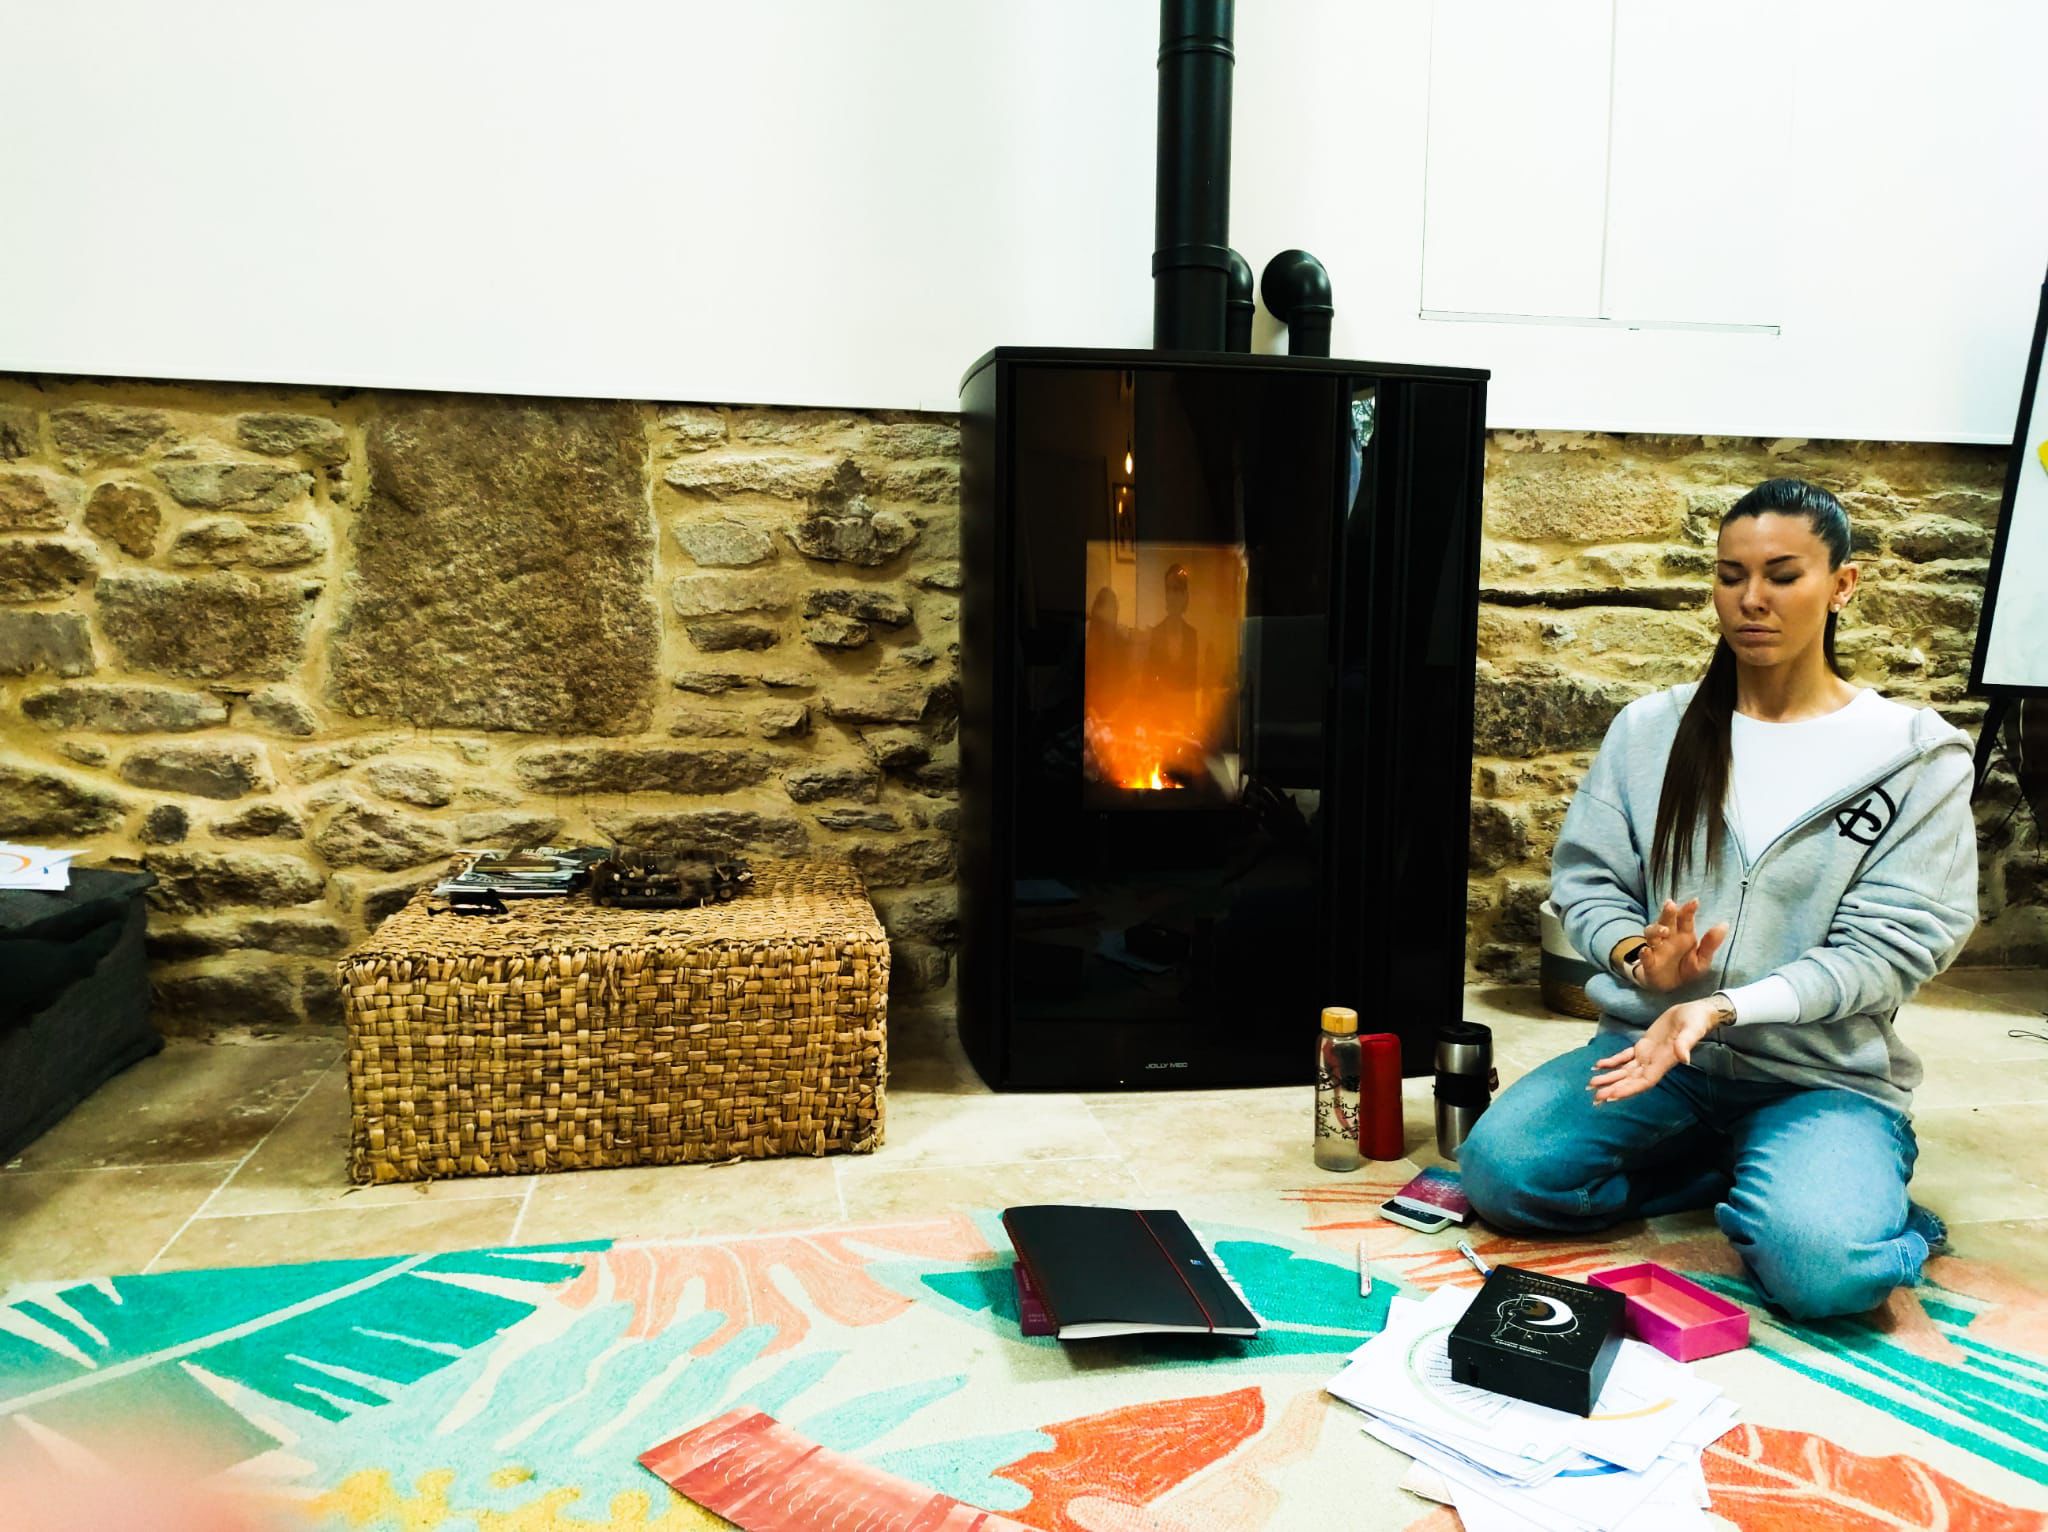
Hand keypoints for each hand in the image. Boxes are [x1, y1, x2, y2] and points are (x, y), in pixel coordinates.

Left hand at [1588, 997, 1728, 1103]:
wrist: (1696, 1012)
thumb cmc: (1696, 1020)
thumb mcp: (1692, 1029)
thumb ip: (1686, 1044)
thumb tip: (1683, 1058)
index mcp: (1664, 1061)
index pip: (1644, 1081)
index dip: (1628, 1089)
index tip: (1612, 1096)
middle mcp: (1654, 1062)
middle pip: (1631, 1080)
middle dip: (1613, 1088)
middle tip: (1595, 1097)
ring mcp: (1648, 1055)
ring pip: (1625, 1071)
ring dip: (1609, 1078)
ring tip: (1591, 1084)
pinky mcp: (1644, 1045)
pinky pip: (1625, 1057)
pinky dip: (1612, 1062)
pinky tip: (1598, 1066)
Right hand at [1635, 898, 1728, 992]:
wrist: (1669, 987)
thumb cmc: (1686, 968)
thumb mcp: (1703, 959)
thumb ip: (1711, 943)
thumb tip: (1725, 924)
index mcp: (1683, 935)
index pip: (1685, 919)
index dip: (1688, 910)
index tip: (1695, 901)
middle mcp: (1668, 938)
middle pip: (1665, 921)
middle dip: (1668, 912)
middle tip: (1671, 904)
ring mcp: (1656, 949)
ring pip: (1651, 934)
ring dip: (1656, 930)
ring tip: (1664, 931)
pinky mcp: (1649, 963)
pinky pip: (1645, 956)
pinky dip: (1644, 953)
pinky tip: (1647, 951)